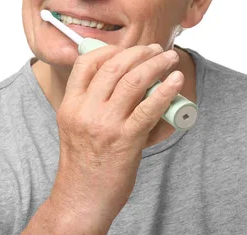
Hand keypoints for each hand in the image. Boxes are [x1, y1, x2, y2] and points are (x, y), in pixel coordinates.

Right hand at [50, 43, 182, 231]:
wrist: (82, 199)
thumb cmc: (84, 164)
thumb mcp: (76, 126)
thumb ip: (93, 103)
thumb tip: (129, 81)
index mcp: (71, 105)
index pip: (86, 63)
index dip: (110, 50)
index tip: (128, 48)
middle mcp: (86, 111)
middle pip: (114, 67)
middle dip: (139, 53)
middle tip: (156, 49)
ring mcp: (106, 124)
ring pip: (134, 81)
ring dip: (156, 64)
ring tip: (169, 59)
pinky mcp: (126, 140)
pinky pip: (149, 108)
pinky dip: (166, 90)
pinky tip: (175, 81)